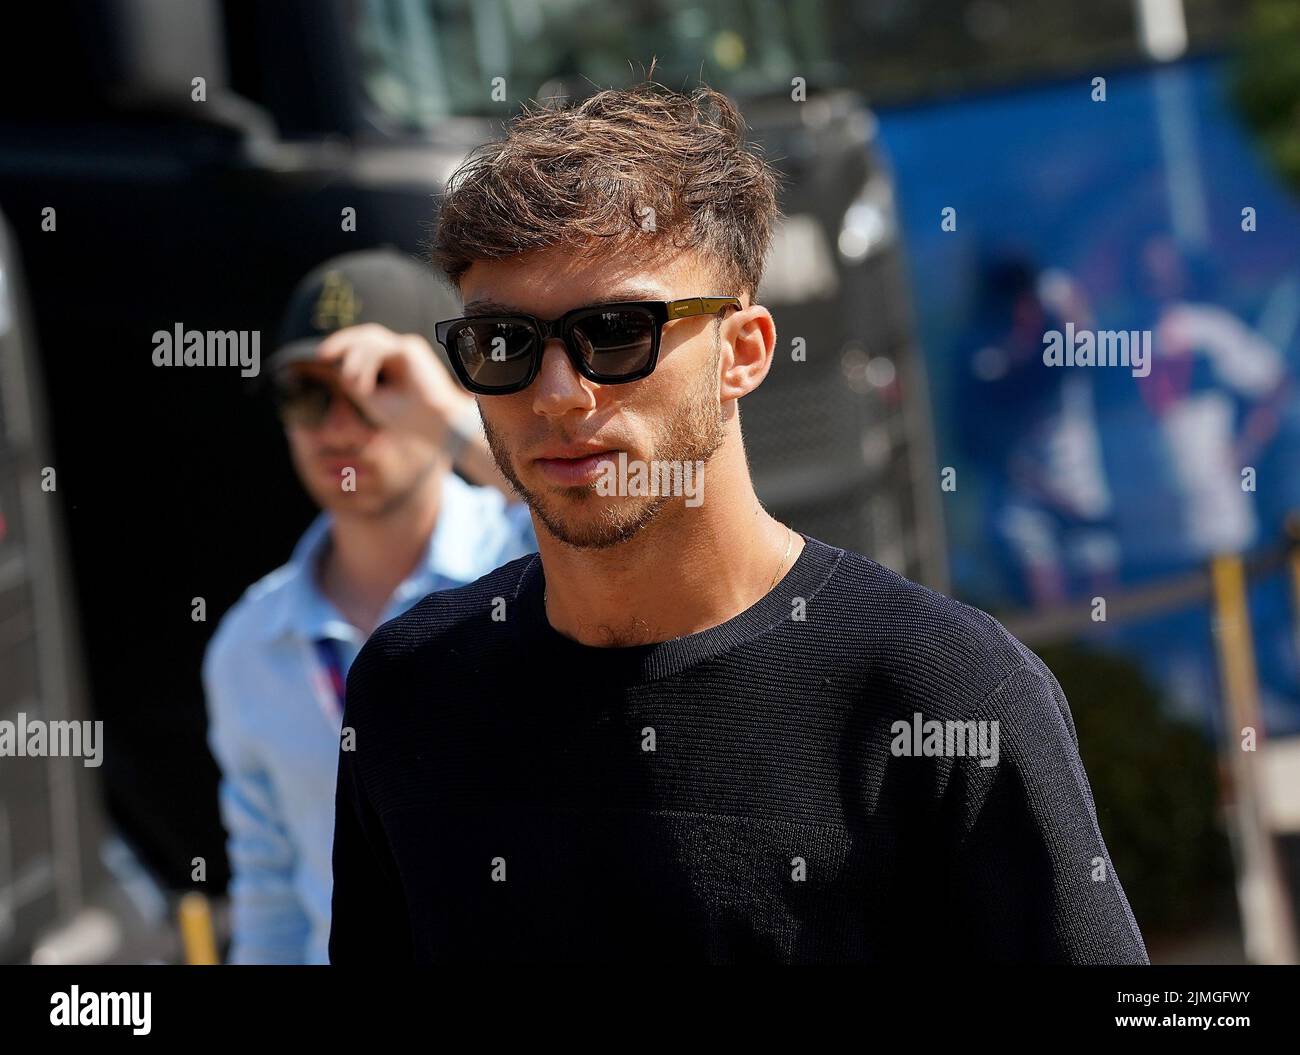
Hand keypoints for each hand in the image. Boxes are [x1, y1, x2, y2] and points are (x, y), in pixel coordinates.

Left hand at [315, 323, 472, 447]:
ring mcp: (407, 347)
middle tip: (323, 354)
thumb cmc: (408, 417)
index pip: (364, 343)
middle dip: (341, 341)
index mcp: (392, 362)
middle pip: (365, 333)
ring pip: (369, 339)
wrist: (436, 425)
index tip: (322, 357)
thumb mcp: (370, 398)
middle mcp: (400, 351)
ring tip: (354, 384)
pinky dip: (366, 365)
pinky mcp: (410, 349)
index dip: (342, 344)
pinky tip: (364, 384)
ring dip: (354, 361)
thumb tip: (337, 366)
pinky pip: (379, 348)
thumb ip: (353, 380)